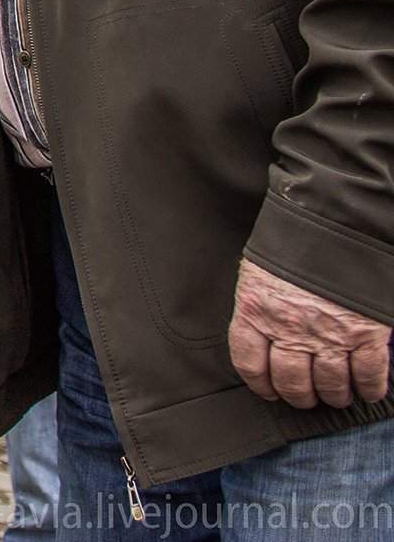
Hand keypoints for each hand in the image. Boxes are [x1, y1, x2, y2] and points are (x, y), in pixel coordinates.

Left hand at [229, 259, 390, 409]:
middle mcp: (290, 329)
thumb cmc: (292, 244)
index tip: (269, 391)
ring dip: (333, 396)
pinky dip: (369, 388)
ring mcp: (330, 334)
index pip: (249, 364)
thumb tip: (261, 334)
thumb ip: (260, 306)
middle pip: (291, 381)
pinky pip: (369, 374)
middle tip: (306, 398)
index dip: (260, 384)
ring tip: (335, 396)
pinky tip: (367, 391)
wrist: (333, 222)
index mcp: (256, 311)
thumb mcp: (259, 272)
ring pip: (330, 384)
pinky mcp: (366, 333)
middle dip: (299, 396)